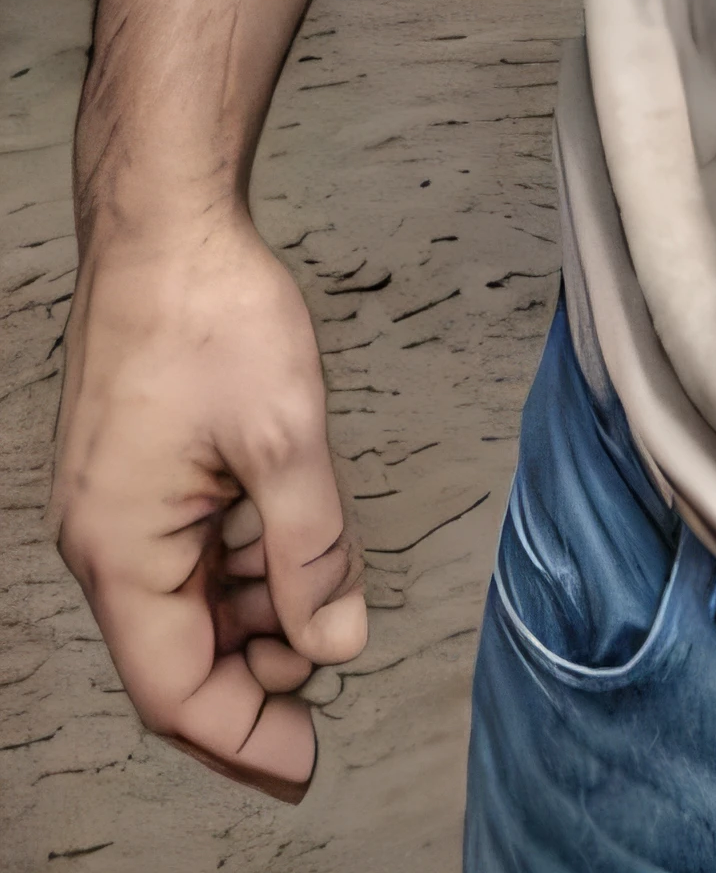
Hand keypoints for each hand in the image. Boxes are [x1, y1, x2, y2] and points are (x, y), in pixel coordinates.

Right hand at [52, 213, 367, 798]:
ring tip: (324, 602)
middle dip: (254, 682)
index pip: (176, 690)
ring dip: (255, 619)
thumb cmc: (212, 317)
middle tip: (330, 683)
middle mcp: (105, 542)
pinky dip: (241, 567)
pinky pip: (187, 555)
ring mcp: (118, 508)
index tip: (306, 762)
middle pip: (178, 656)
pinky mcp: (137, 475)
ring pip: (187, 605)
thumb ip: (312, 550)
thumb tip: (336, 643)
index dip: (242, 737)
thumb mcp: (286, 437)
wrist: (166, 228)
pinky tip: (293, 550)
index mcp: (123, 551)